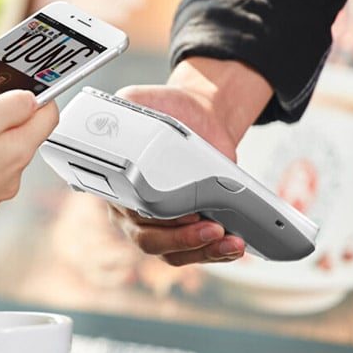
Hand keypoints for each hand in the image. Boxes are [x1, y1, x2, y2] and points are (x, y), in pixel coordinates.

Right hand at [108, 58, 271, 264]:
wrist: (199, 117)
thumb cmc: (166, 109)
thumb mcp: (139, 99)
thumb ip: (125, 107)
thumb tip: (118, 114)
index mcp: (117, 184)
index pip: (128, 211)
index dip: (152, 218)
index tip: (182, 210)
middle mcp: (131, 211)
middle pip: (149, 240)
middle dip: (182, 239)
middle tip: (212, 228)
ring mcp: (158, 225)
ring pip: (172, 253)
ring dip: (203, 252)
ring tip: (231, 242)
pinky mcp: (185, 230)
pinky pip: (193, 253)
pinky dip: (215, 253)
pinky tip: (235, 246)